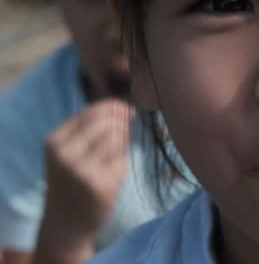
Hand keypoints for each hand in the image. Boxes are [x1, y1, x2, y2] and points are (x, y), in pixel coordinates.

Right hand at [39, 99, 133, 248]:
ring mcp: (82, 171)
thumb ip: (91, 130)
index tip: (129, 111)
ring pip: (118, 142)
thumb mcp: (69, 152)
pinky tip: (109, 181)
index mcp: (56, 141)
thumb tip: (125, 109)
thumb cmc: (73, 182)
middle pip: (109, 124)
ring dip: (122, 148)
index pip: (92, 112)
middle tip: (124, 138)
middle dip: (122, 126)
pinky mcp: (100, 187)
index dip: (116, 107)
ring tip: (111, 162)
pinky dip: (121, 169)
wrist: (64, 224)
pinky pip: (122, 165)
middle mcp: (66, 154)